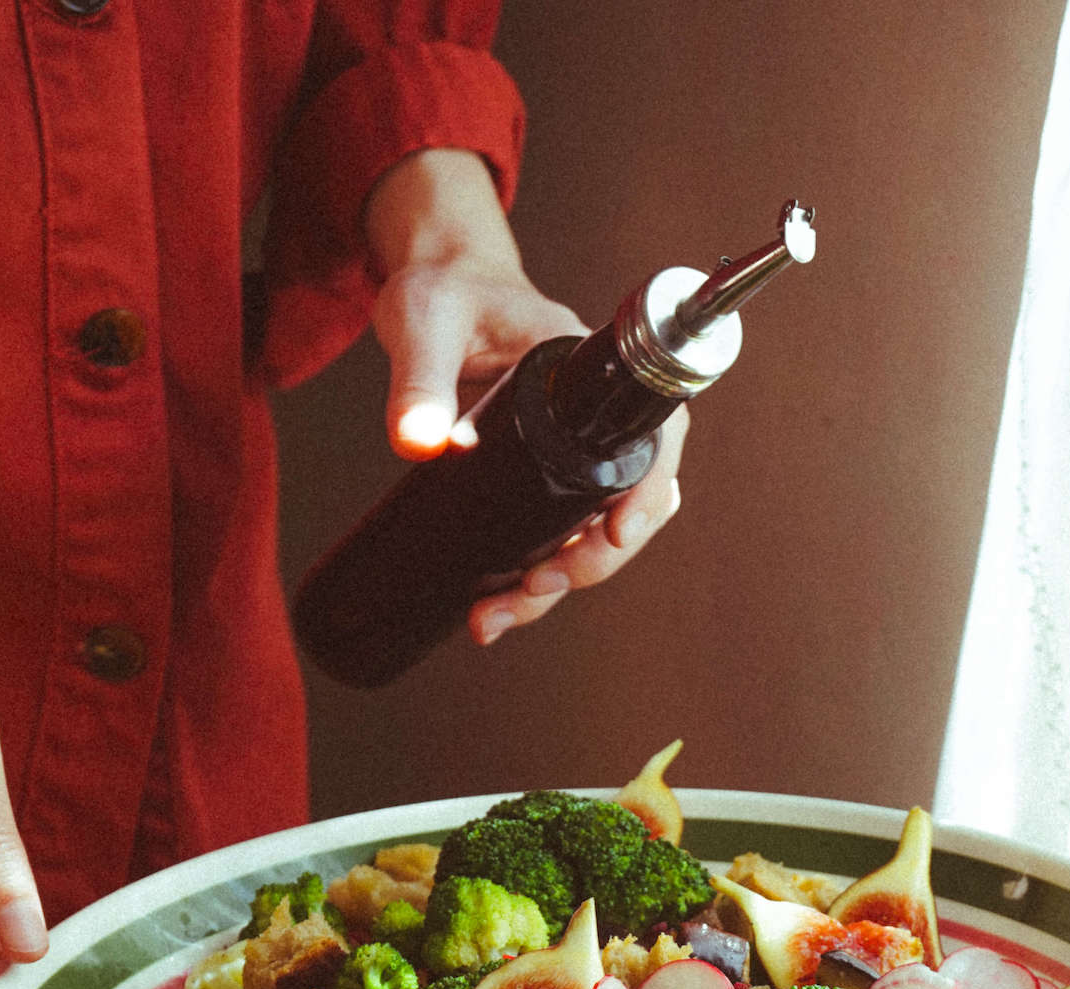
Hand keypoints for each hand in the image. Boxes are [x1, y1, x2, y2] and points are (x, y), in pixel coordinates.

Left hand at [365, 150, 687, 645]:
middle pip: (625, 506)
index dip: (649, 490)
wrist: (433, 292)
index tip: (616, 533)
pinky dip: (526, 582)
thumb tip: (416, 444)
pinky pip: (549, 537)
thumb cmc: (444, 287)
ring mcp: (567, 454)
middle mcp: (591, 418)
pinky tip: (489, 611)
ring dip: (551, 588)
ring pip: (585, 536)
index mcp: (590, 371)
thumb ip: (418, 378)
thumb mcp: (425, 321)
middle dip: (588, 563)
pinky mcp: (534, 479)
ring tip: (491, 620)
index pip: (653, 435)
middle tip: (533, 591)